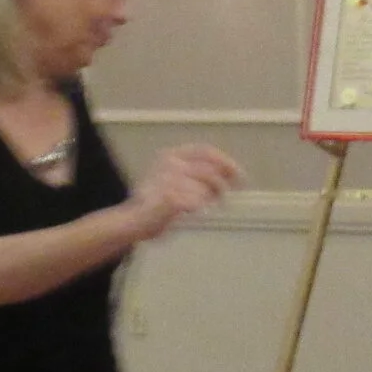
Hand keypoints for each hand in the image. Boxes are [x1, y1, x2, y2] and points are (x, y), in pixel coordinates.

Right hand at [127, 144, 242, 239]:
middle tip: (234, 190)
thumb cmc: (155, 201)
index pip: (205, 151)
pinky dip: (199, 209)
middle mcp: (170, 163)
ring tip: (207, 205)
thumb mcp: (174, 177)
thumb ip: (196, 172)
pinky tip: (193, 212)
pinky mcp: (171, 198)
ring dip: (211, 198)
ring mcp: (169, 180)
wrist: (133, 220)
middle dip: (223, 183)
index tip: (238, 172)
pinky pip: (197, 203)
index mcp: (170, 154)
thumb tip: (228, 173)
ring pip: (205, 189)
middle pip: (209, 171)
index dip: (225, 161)